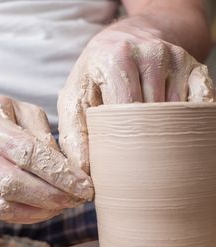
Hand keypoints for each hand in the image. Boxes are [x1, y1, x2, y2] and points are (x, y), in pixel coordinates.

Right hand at [0, 96, 92, 223]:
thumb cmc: (10, 117)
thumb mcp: (28, 115)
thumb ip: (46, 138)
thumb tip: (71, 170)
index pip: (27, 152)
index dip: (59, 173)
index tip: (85, 185)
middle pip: (12, 182)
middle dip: (52, 195)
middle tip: (79, 198)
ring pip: (5, 203)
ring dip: (42, 209)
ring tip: (67, 203)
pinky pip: (1, 212)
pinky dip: (29, 215)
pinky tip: (50, 209)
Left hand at [58, 21, 214, 172]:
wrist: (121, 42)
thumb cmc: (95, 76)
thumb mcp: (75, 101)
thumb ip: (74, 137)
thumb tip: (86, 176)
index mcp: (116, 58)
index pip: (127, 111)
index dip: (125, 139)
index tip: (121, 157)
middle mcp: (150, 53)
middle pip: (154, 114)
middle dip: (145, 139)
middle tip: (136, 154)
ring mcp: (176, 58)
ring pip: (178, 112)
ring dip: (166, 130)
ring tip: (151, 136)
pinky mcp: (195, 66)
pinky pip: (201, 103)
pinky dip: (190, 121)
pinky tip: (176, 127)